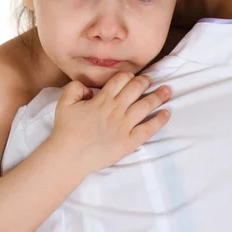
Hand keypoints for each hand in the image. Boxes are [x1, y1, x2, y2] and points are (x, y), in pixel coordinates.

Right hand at [49, 72, 170, 175]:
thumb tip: (88, 87)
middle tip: (151, 79)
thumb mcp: (64, 102)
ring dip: (158, 96)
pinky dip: (159, 120)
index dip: (128, 75)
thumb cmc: (66, 130)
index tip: (132, 76)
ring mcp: (124, 125)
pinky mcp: (129, 141)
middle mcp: (116, 109)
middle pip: (136, 89)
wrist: (69, 156)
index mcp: (102, 99)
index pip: (121, 79)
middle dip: (145, 81)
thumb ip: (75, 87)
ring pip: (146, 105)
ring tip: (167, 90)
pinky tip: (167, 113)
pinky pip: (148, 128)